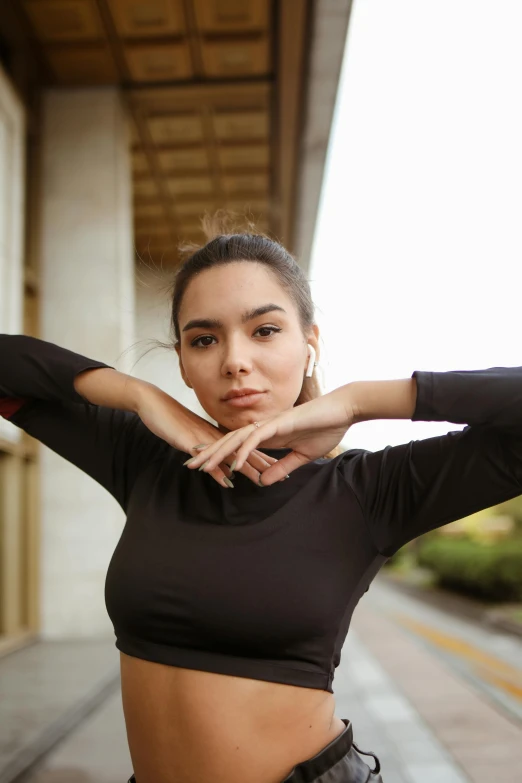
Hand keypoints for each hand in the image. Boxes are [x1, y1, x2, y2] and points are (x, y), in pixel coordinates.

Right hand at [135, 384, 278, 486]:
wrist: (152, 403)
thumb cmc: (171, 419)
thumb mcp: (193, 436)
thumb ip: (210, 449)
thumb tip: (224, 467)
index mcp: (218, 434)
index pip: (245, 448)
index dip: (262, 458)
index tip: (279, 468)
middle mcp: (215, 435)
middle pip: (244, 451)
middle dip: (263, 465)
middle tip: (283, 476)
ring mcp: (203, 438)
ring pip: (230, 454)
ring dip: (246, 468)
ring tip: (263, 480)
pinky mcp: (189, 441)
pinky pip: (206, 457)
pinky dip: (217, 470)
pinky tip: (227, 480)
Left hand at [184, 386, 355, 485]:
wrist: (343, 411)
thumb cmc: (326, 429)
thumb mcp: (301, 456)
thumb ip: (281, 467)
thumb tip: (262, 482)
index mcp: (267, 435)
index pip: (236, 445)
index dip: (218, 454)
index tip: (202, 465)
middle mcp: (263, 428)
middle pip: (229, 441)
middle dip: (209, 453)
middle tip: (189, 464)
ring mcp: (270, 424)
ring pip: (237, 439)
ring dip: (220, 453)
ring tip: (204, 467)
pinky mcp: (279, 423)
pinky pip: (256, 438)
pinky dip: (244, 451)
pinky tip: (234, 464)